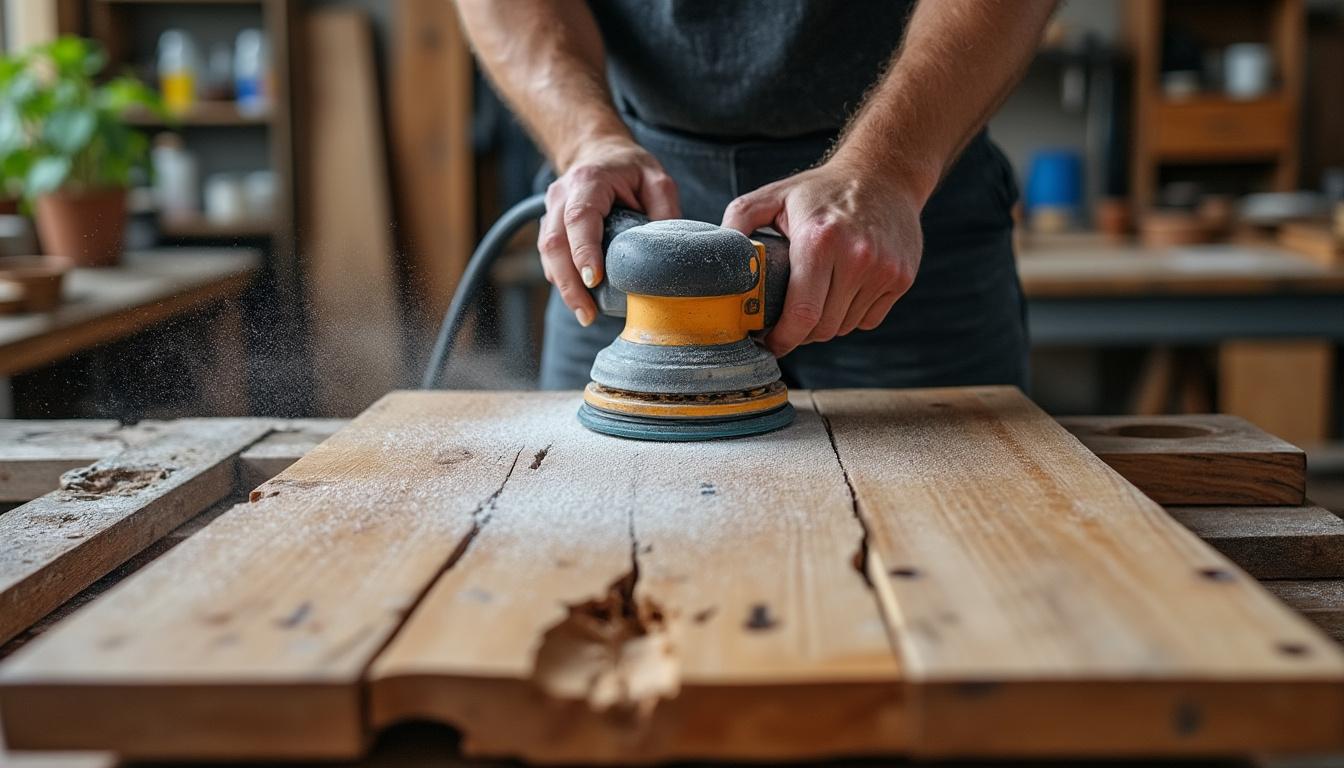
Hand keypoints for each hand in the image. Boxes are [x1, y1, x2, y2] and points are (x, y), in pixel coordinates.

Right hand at [540, 137, 679, 326]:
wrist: (598, 152)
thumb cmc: (629, 168)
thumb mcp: (657, 179)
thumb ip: (665, 211)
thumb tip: (667, 254)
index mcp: (588, 181)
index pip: (579, 218)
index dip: (583, 250)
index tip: (594, 280)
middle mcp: (561, 195)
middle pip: (554, 243)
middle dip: (569, 283)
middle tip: (587, 314)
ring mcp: (550, 211)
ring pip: (547, 255)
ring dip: (564, 287)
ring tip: (585, 314)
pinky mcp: (549, 228)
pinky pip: (549, 258)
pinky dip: (562, 281)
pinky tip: (579, 300)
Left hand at [721, 158, 922, 356]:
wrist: (884, 174)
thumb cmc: (822, 190)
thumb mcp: (773, 196)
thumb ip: (737, 223)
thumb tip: (713, 257)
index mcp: (819, 240)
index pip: (801, 313)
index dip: (782, 338)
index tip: (768, 342)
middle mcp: (857, 257)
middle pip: (823, 328)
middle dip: (800, 332)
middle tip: (786, 321)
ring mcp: (884, 270)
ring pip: (845, 327)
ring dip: (825, 323)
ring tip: (814, 300)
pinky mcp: (901, 278)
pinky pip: (868, 320)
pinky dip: (850, 315)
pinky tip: (841, 291)